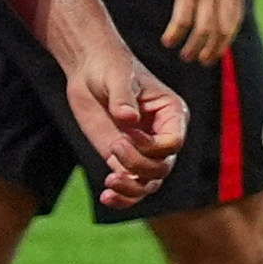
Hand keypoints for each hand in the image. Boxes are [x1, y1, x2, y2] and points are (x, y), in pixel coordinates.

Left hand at [65, 45, 190, 207]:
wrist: (89, 69)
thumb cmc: (109, 66)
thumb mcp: (118, 76)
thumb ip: (123, 98)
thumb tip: (127, 118)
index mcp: (171, 114)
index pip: (173, 143)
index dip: (152, 146)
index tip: (127, 133)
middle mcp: (161, 136)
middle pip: (162, 167)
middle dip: (138, 164)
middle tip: (114, 145)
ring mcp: (143, 150)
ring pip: (149, 183)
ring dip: (131, 189)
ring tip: (109, 182)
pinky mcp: (123, 158)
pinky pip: (130, 186)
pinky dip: (122, 197)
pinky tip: (106, 197)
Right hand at [148, 0, 250, 64]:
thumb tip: (217, 1)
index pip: (234, 21)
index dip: (225, 41)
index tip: (215, 52)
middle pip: (222, 29)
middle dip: (212, 50)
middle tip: (201, 60)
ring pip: (203, 28)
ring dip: (194, 46)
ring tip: (185, 55)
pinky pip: (183, 19)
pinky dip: (176, 34)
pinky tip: (168, 41)